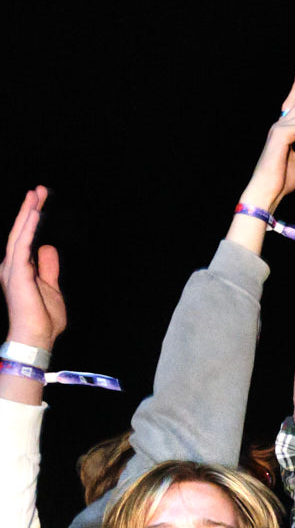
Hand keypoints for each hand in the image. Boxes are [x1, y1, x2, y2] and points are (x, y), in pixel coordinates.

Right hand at [2, 187, 64, 349]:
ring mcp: (12, 268)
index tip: (41, 201)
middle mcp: (12, 265)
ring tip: (37, 193)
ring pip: (19, 233)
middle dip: (30, 209)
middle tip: (39, 189)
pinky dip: (28, 228)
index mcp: (19, 268)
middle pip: (20, 231)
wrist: (36, 338)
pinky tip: (36, 213)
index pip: (25, 237)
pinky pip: (22, 244)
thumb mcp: (50, 286)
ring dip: (29, 212)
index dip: (32, 219)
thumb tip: (47, 247)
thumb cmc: (42, 318)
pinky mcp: (18, 272)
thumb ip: (48, 267)